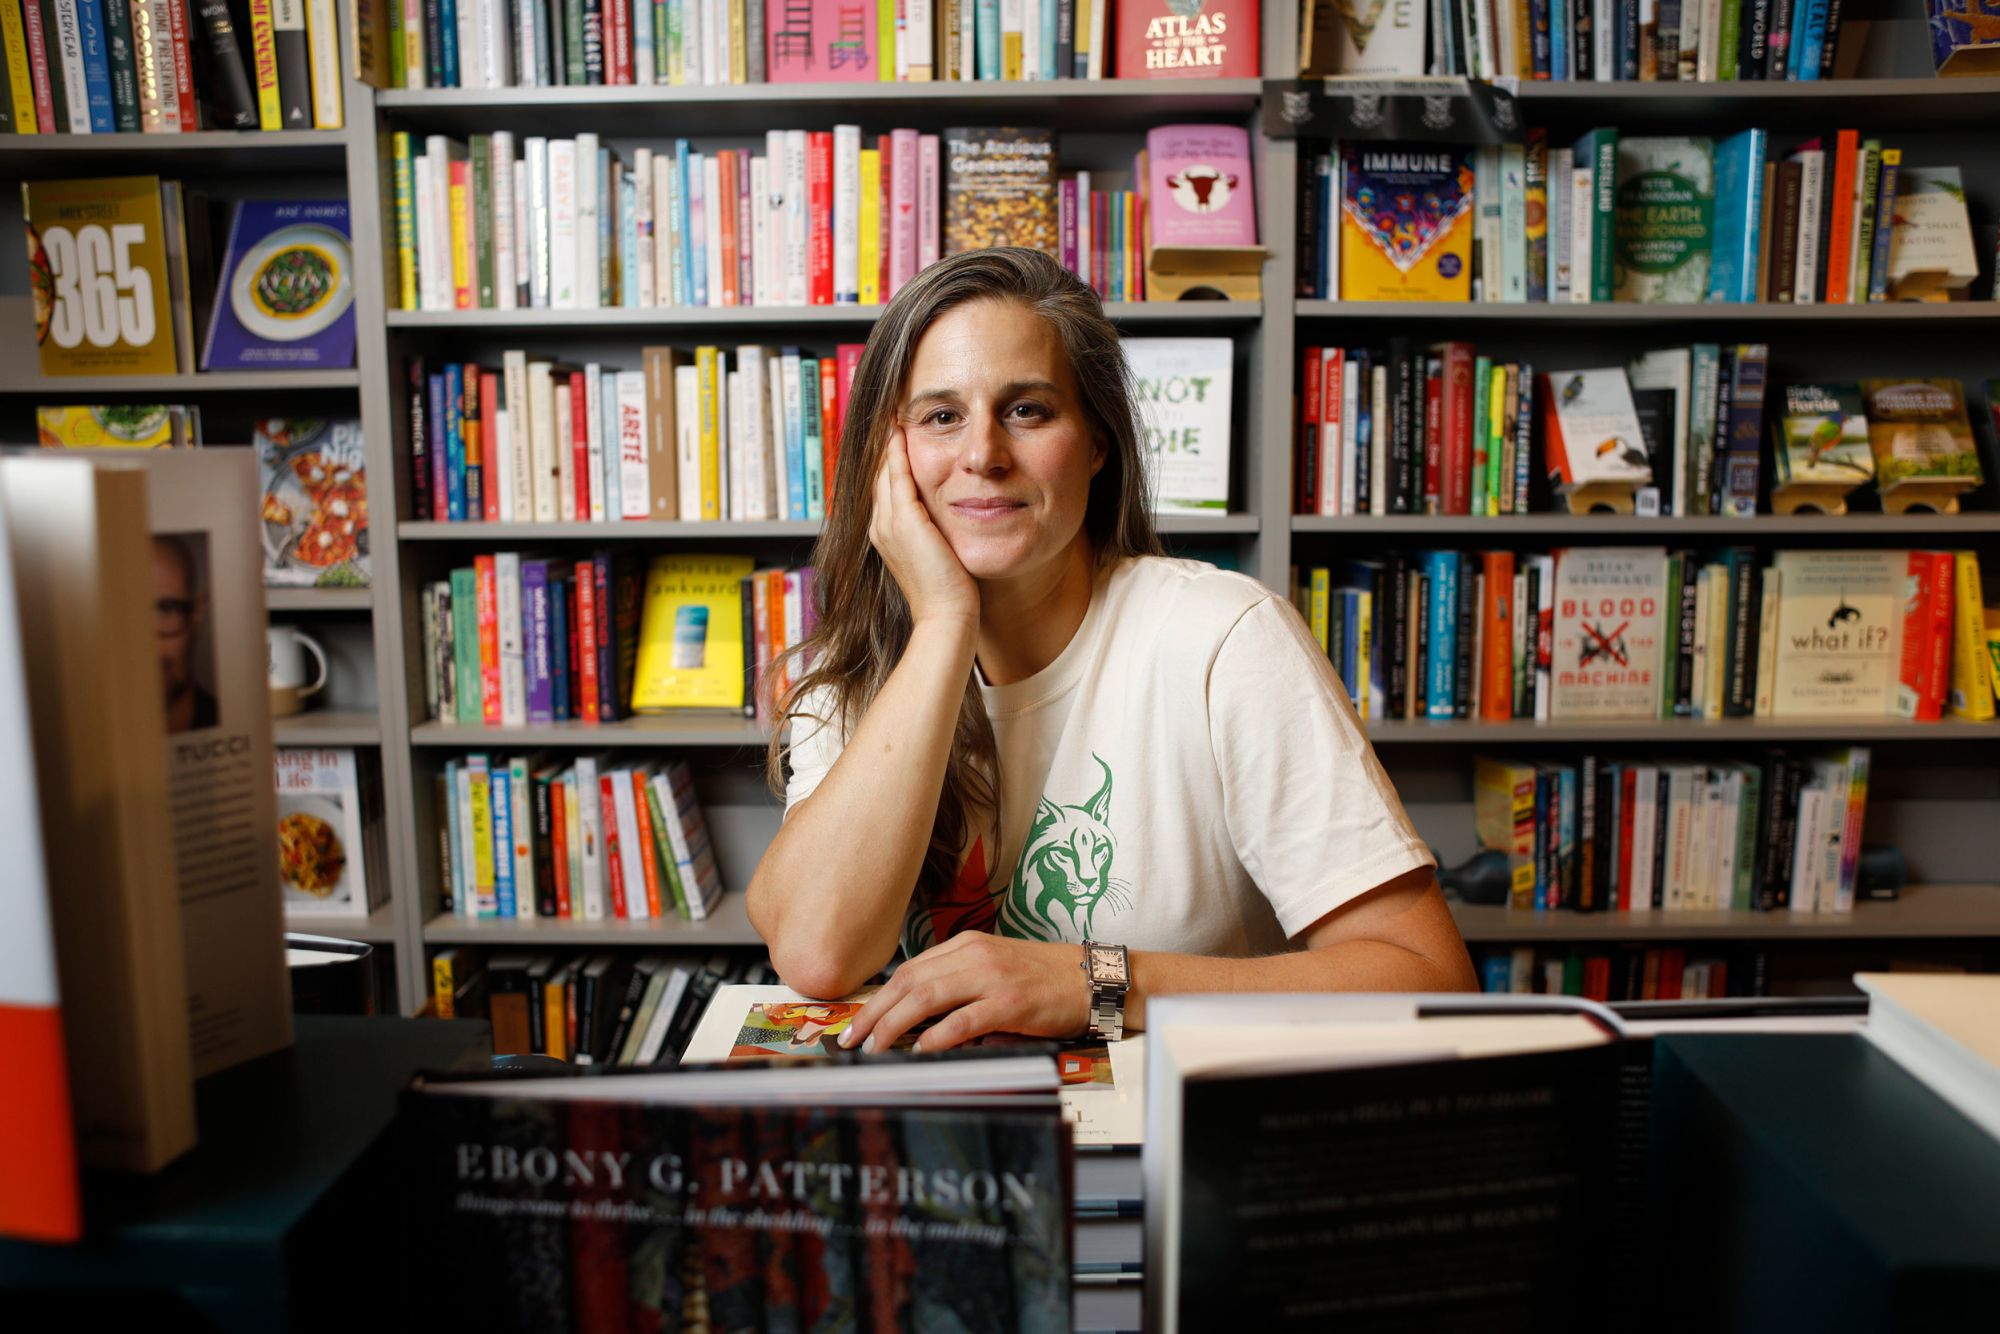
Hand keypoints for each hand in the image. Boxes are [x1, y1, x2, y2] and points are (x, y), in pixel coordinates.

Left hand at [839, 932, 1090, 1053]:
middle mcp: (975, 955)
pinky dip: (936, 1037)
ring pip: (927, 997)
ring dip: (894, 1025)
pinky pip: (962, 1020)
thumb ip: (959, 987)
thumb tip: (918, 1022)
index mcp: (967, 945)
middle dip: (874, 1012)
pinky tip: (920, 1051)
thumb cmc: (1045, 979)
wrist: (1092, 978)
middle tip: (852, 1040)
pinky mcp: (1010, 1003)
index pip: (909, 970)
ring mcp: (992, 977)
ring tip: (876, 1048)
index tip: (857, 1022)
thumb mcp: (995, 971)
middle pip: (909, 982)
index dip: (878, 997)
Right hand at [869, 426, 978, 629]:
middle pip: (877, 474)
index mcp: (886, 535)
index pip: (884, 487)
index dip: (888, 461)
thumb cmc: (950, 594)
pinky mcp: (904, 521)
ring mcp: (888, 524)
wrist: (946, 617)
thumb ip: (936, 534)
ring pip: (883, 471)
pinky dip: (897, 452)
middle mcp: (880, 527)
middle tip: (892, 415)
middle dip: (884, 446)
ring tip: (895, 415)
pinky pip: (897, 476)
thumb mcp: (939, 555)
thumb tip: (946, 521)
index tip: (897, 435)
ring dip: (888, 442)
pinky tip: (902, 431)